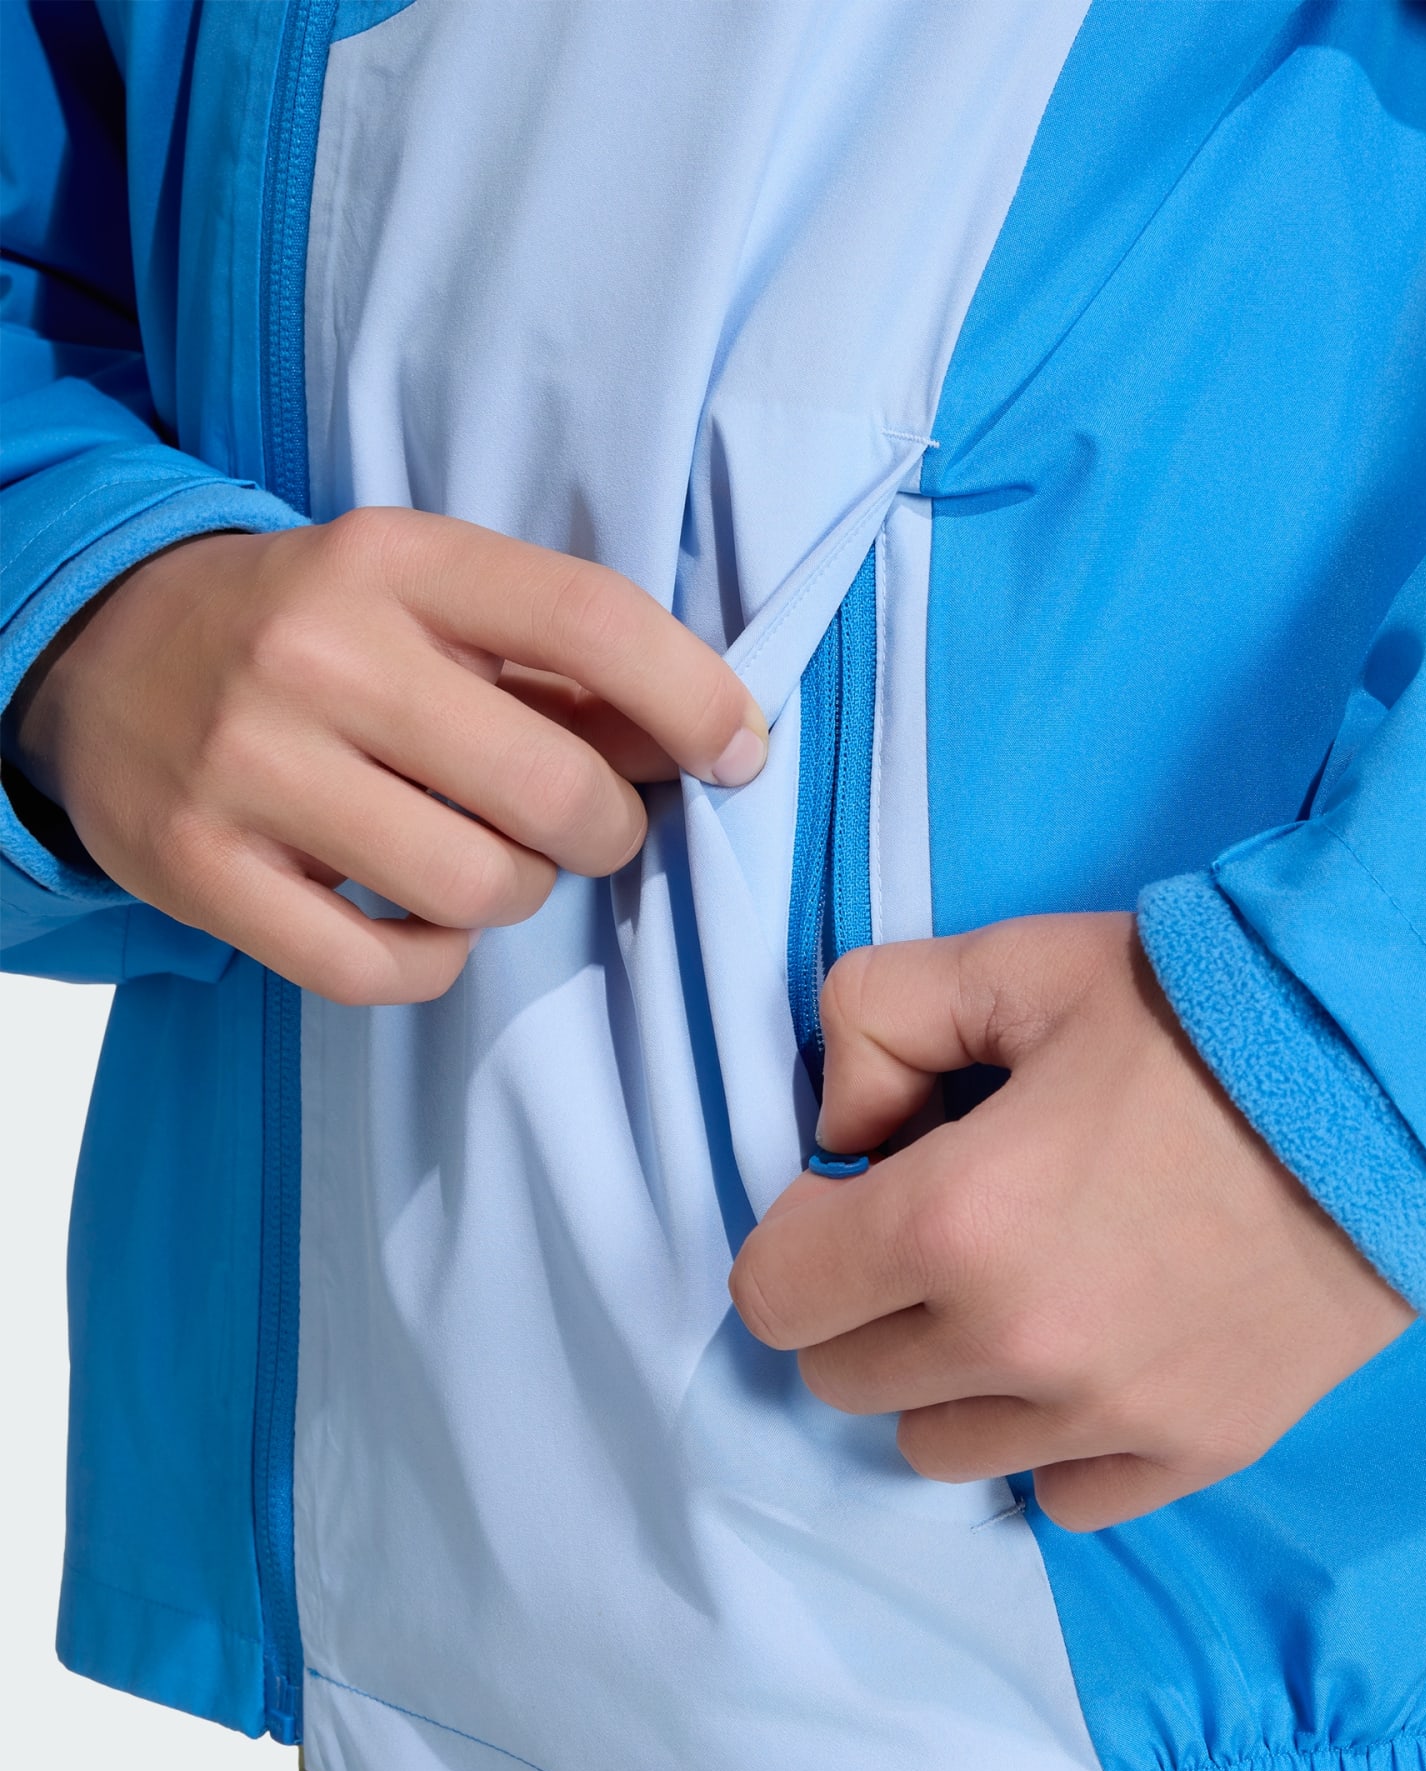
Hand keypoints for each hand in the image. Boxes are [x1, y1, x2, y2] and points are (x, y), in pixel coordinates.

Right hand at [7, 509, 765, 1003]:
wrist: (104, 653)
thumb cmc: (321, 634)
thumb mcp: (435, 603)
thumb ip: (570, 667)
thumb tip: (714, 742)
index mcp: (396, 561)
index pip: (594, 621)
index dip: (696, 699)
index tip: (735, 751)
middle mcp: (318, 653)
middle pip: (553, 791)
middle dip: (602, 829)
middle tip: (579, 824)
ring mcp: (249, 766)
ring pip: (480, 890)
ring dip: (514, 892)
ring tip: (475, 854)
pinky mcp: (199, 869)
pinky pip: (385, 967)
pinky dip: (431, 959)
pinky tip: (413, 913)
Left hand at [729, 914, 1412, 1530]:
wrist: (1403, 1080)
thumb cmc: (1207, 1012)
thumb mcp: (1015, 963)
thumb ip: (871, 1021)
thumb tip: (841, 1135)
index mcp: (954, 1221)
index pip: (775, 1293)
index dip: (801, 1233)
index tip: (862, 1191)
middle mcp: (1017, 1346)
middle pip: (845, 1380)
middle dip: (866, 1303)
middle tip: (944, 1229)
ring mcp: (1110, 1415)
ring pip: (937, 1449)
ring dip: (949, 1377)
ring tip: (1024, 1290)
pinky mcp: (1196, 1451)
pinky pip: (1058, 1495)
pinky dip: (1051, 1439)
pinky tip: (1095, 1353)